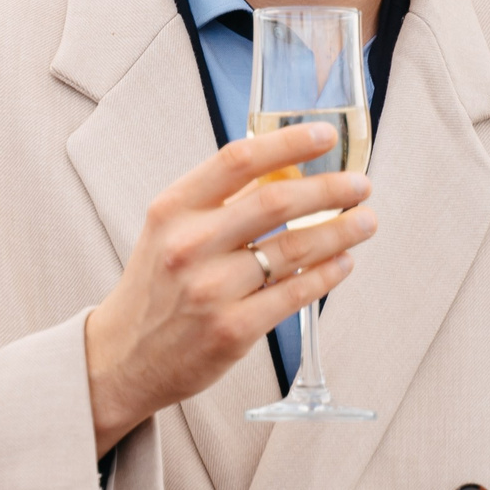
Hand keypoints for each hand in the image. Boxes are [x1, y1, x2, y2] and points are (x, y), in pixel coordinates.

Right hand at [82, 123, 376, 455]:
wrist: (125, 355)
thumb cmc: (156, 287)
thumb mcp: (169, 231)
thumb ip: (220, 202)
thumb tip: (285, 170)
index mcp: (173, 209)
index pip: (237, 160)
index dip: (288, 143)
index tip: (325, 135)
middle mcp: (189, 245)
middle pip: (275, 201)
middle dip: (330, 189)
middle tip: (360, 185)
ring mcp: (211, 289)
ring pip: (294, 250)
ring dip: (340, 232)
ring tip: (365, 221)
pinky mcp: (233, 330)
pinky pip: (295, 294)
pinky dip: (327, 275)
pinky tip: (343, 262)